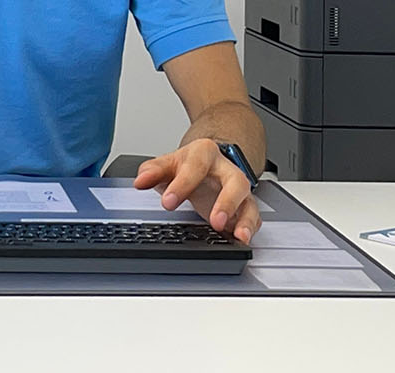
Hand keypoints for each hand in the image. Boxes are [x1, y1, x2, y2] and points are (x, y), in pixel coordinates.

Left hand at [132, 138, 260, 243]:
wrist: (207, 161)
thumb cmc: (189, 165)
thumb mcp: (168, 164)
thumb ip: (153, 171)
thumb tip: (141, 180)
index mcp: (205, 154)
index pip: (196, 166)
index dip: (183, 184)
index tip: (168, 202)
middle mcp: (227, 171)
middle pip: (235, 182)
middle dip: (227, 202)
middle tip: (214, 221)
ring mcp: (238, 190)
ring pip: (249, 202)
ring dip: (245, 220)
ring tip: (238, 236)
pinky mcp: (245, 207)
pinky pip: (253, 218)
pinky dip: (250, 229)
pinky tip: (241, 240)